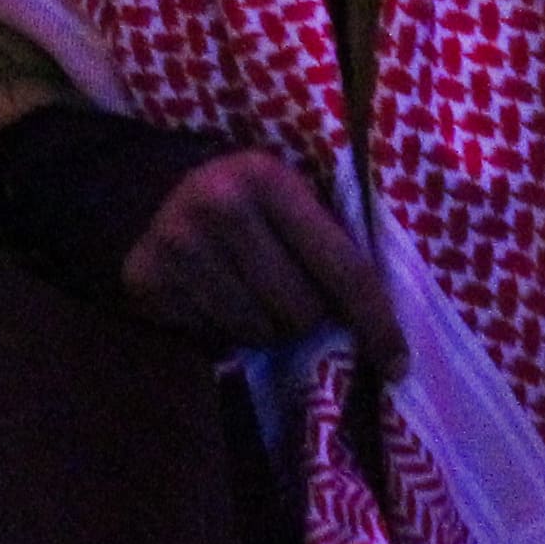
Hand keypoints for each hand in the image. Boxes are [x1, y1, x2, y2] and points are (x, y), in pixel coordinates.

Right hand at [115, 147, 409, 375]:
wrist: (146, 188)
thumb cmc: (246, 199)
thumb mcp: (292, 196)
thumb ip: (334, 240)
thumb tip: (388, 332)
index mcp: (268, 178)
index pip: (343, 269)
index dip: (377, 323)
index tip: (398, 365)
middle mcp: (218, 206)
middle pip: (302, 312)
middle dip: (309, 316)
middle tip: (294, 295)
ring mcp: (176, 244)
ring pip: (260, 333)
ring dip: (267, 326)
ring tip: (252, 295)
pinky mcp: (146, 280)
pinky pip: (214, 338)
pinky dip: (225, 330)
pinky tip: (214, 298)